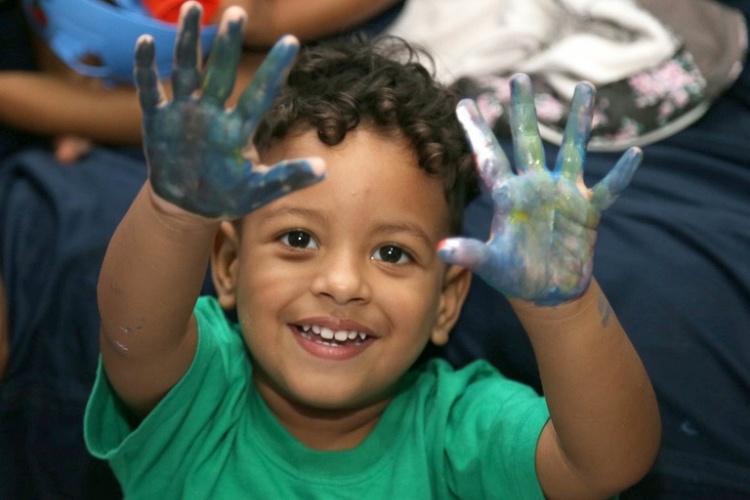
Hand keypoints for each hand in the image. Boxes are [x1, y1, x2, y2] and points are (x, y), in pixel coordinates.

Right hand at [135, 2, 324, 218]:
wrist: (189, 206)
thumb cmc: (228, 196)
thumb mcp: (258, 190)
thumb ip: (286, 178)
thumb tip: (323, 170)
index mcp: (238, 129)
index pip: (260, 94)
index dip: (274, 69)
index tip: (291, 41)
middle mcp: (213, 114)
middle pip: (220, 73)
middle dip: (227, 44)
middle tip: (236, 12)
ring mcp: (184, 114)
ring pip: (186, 70)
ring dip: (188, 41)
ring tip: (193, 8)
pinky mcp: (158, 121)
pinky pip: (150, 90)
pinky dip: (145, 68)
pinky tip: (146, 41)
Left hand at [438, 74, 641, 304]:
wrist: (547, 291)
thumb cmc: (515, 275)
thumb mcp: (492, 265)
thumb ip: (471, 254)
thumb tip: (441, 250)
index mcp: (508, 196)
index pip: (489, 158)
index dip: (477, 132)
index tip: (463, 102)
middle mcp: (535, 187)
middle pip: (528, 141)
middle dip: (524, 110)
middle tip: (519, 77)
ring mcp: (563, 195)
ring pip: (572, 150)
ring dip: (579, 121)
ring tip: (585, 87)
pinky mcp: (587, 211)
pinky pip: (608, 189)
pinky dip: (621, 175)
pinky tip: (635, 154)